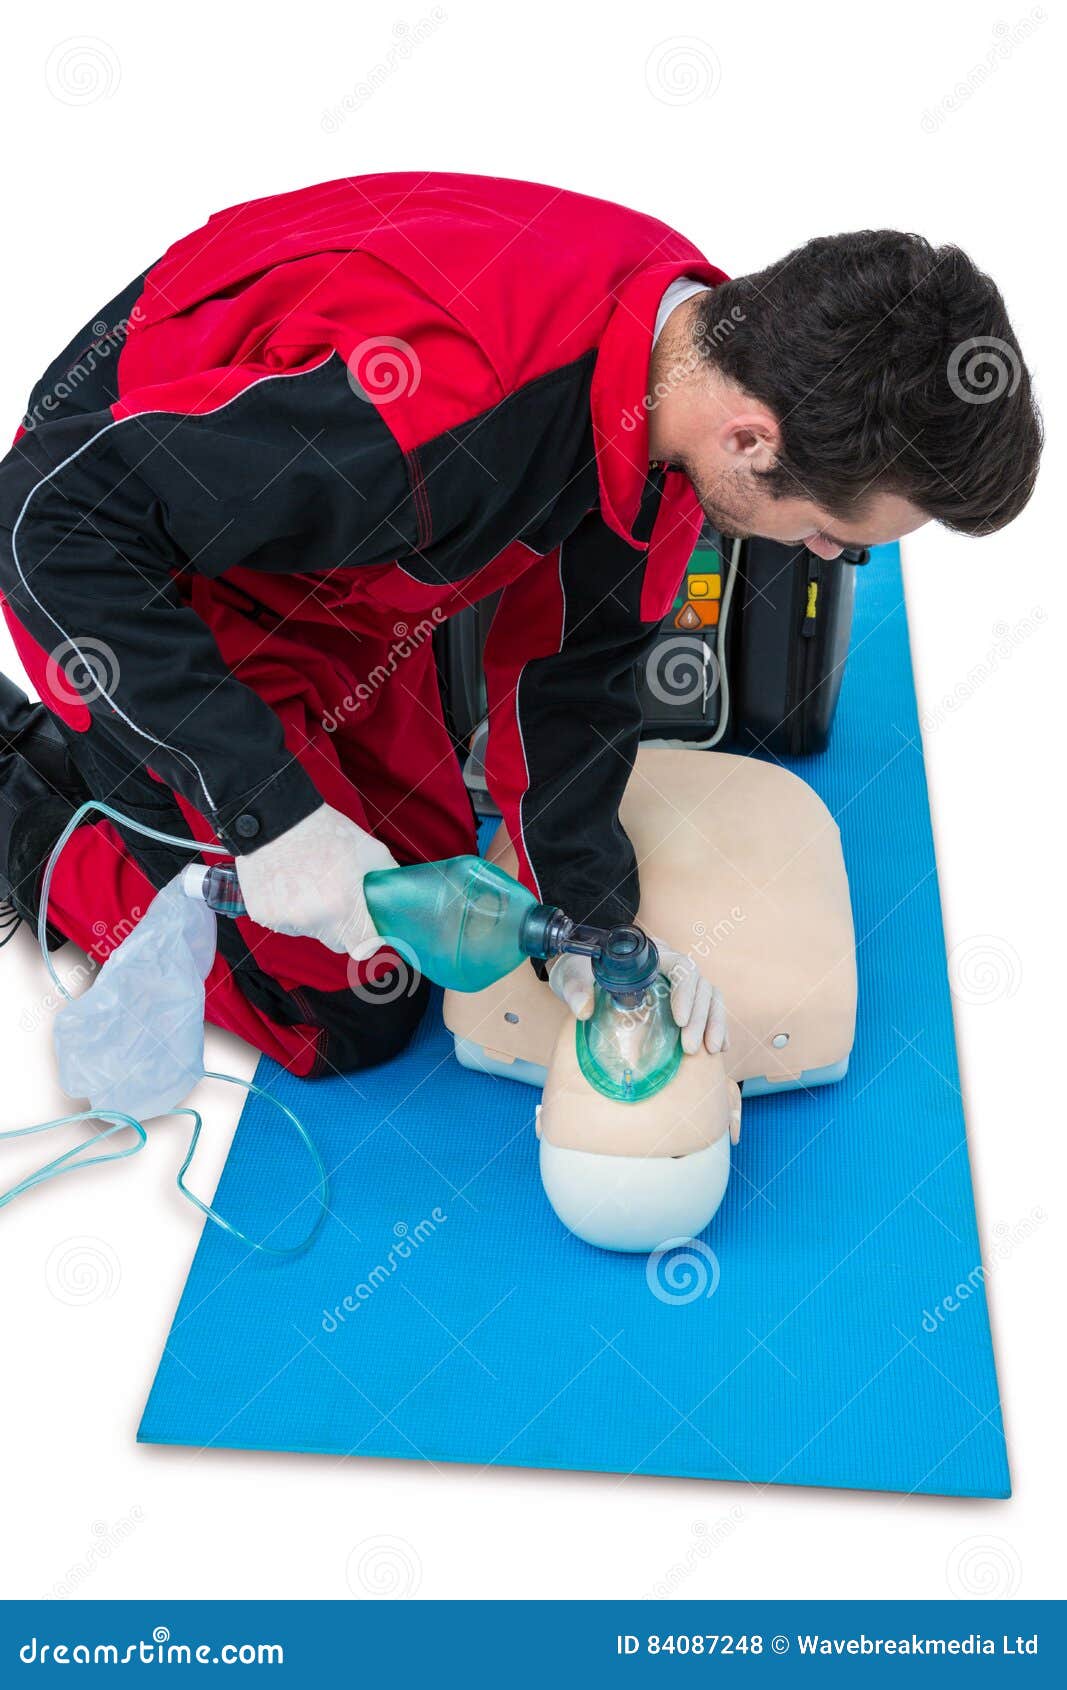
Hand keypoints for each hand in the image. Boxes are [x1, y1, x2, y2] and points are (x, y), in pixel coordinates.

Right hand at [235, 802, 397, 960]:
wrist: (276, 817)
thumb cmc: (324, 830)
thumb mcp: (370, 850)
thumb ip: (389, 879)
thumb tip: (399, 898)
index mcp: (343, 907)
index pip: (364, 948)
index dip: (369, 936)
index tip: (368, 925)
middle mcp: (313, 920)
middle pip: (337, 942)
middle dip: (343, 926)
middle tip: (339, 896)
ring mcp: (285, 919)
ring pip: (310, 931)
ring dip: (314, 916)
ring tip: (310, 881)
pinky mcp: (262, 915)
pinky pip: (286, 922)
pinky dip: (289, 909)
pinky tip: (289, 882)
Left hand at [548, 936, 727, 1054]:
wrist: (578, 975)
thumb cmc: (578, 972)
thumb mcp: (572, 978)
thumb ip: (576, 991)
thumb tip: (585, 1009)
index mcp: (649, 953)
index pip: (680, 966)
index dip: (685, 992)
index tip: (678, 1020)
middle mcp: (669, 964)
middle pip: (699, 984)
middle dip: (699, 1016)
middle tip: (689, 1047)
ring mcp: (677, 981)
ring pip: (709, 995)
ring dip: (714, 1022)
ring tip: (711, 1051)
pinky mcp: (681, 998)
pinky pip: (709, 1007)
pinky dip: (716, 1026)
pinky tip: (720, 1047)